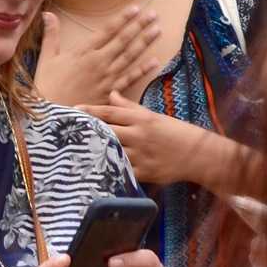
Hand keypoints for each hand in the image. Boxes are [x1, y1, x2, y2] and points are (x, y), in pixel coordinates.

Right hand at [36, 5, 162, 106]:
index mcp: (83, 52)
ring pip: (130, 57)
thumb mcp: (46, 59)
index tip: (136, 8)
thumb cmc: (46, 87)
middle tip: (153, 15)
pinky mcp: (110, 93)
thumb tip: (47, 13)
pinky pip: (130, 79)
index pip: (107, 31)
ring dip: (145, 43)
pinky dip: (143, 70)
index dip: (123, 19)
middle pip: (123, 41)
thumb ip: (50, 35)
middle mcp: (98, 62)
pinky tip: (155, 61)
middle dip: (139, 26)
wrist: (51, 116)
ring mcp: (106, 78)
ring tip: (157, 30)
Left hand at [79, 90, 201, 184]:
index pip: (111, 113)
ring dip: (95, 150)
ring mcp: (141, 154)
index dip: (91, 111)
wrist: (198, 154)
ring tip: (75, 150)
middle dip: (87, 130)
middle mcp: (139, 135)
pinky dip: (110, 169)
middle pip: (107, 131)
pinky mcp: (145, 172)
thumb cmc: (174, 132)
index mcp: (142, 119)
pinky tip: (95, 169)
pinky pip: (122, 170)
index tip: (73, 110)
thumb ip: (130, 107)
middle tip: (68, 131)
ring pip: (112, 151)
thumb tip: (112, 94)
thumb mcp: (153, 116)